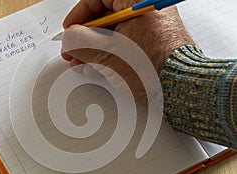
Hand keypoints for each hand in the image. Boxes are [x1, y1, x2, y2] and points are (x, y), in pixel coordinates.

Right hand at [61, 0, 194, 101]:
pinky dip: (109, 54)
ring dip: (94, 49)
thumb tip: (69, 39)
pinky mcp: (153, 43)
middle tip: (72, 51)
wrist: (181, 89)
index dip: (79, 15)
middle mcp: (146, 10)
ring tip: (82, 63)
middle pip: (105, 17)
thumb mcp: (106, 53)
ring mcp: (151, 27)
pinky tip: (97, 67)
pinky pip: (125, 43)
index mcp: (138, 1)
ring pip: (114, 32)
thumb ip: (80, 41)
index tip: (70, 30)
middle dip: (85, 38)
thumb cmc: (152, 68)